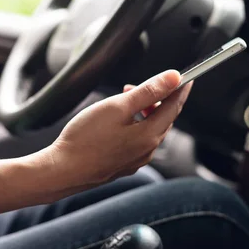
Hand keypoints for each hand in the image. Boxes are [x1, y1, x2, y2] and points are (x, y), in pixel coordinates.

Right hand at [47, 70, 191, 189]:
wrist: (63, 170)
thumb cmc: (85, 138)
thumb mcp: (117, 106)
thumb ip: (147, 91)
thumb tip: (173, 78)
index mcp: (149, 135)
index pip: (174, 107)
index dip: (179, 89)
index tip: (185, 78)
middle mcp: (147, 151)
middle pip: (162, 119)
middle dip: (154, 99)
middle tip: (135, 87)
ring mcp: (135, 160)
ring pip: (149, 131)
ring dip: (142, 113)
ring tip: (122, 102)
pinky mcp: (122, 165)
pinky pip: (136, 142)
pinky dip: (133, 127)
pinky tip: (115, 123)